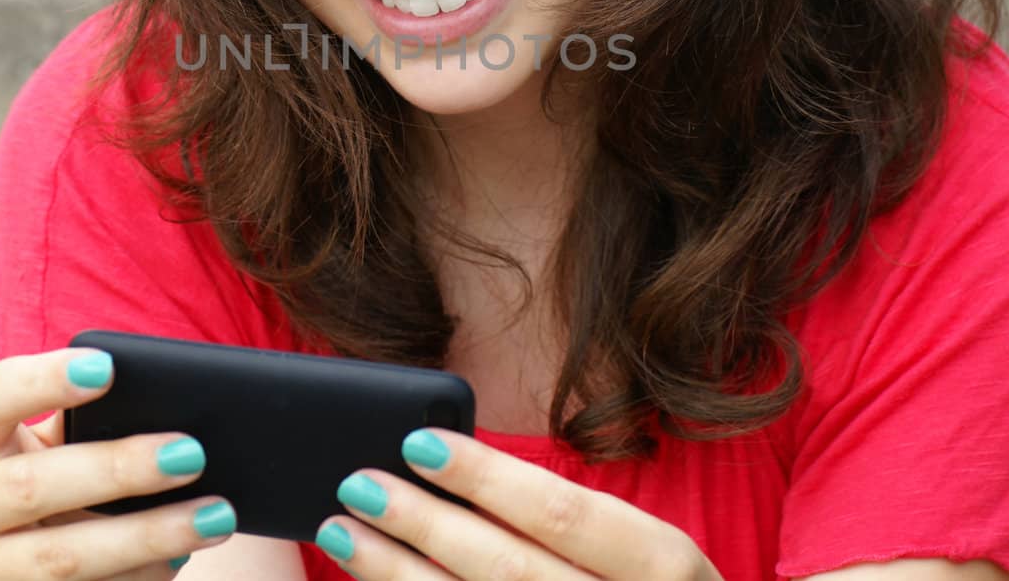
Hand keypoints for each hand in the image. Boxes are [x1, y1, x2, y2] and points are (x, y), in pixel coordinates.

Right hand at [0, 348, 238, 579]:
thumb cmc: (42, 478)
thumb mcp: (41, 447)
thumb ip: (79, 425)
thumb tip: (165, 410)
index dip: (42, 380)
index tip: (108, 369)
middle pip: (31, 486)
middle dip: (118, 469)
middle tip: (192, 453)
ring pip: (60, 557)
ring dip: (146, 535)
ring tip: (215, 515)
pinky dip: (135, 578)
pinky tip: (178, 558)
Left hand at [313, 428, 721, 579]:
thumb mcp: (640, 558)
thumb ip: (564, 522)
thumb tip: (445, 460)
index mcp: (666, 569)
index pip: (563, 514)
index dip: (486, 477)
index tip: (417, 441)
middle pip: (507, 570)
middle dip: (423, 524)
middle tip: (357, 483)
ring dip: (397, 576)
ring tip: (342, 532)